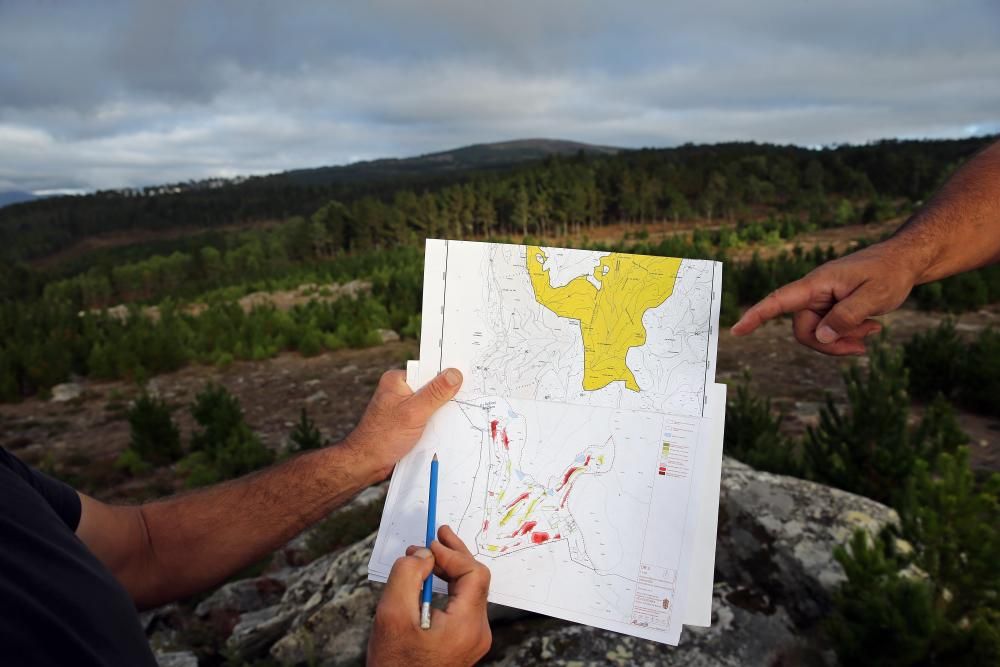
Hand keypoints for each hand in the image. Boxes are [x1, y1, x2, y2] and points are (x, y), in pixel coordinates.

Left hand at [345, 368, 462, 481]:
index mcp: (397, 380)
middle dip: (447, 395)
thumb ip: (435, 393)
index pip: (428, 371)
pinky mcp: (407, 421)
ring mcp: (403, 406)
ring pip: (431, 404)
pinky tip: (447, 428)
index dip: (448, 375)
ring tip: (459, 416)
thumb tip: (455, 374)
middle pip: (432, 387)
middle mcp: (400, 390)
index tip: (468, 378)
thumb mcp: (414, 412)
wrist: (366, 463)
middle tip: (469, 399)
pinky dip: (436, 422)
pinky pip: (427, 416)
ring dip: (442, 411)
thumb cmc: (383, 437)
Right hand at [368, 525, 491, 666]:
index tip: (429, 545)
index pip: (474, 574)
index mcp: (467, 626)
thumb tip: (424, 554)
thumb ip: (408, 575)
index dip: (452, 553)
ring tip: (426, 556)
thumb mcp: (392, 614)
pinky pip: (461, 605)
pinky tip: (428, 580)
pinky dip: (447, 587)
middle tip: (436, 535)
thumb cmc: (394, 664)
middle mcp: (477, 632)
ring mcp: (472, 638)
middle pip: (474, 580)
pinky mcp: (463, 642)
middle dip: (453, 555)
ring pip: (468, 591)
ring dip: (448, 570)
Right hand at [730, 242, 921, 354]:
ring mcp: (823, 300)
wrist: (905, 260)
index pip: (779, 301)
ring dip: (841, 340)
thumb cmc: (890, 272)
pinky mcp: (832, 306)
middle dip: (829, 345)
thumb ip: (846, 317)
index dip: (756, 316)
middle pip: (804, 329)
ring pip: (817, 333)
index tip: (736, 330)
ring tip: (872, 332)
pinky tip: (871, 328)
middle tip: (861, 347)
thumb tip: (821, 337)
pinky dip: (847, 335)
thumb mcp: (875, 296)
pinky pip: (829, 329)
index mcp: (817, 283)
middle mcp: (814, 292)